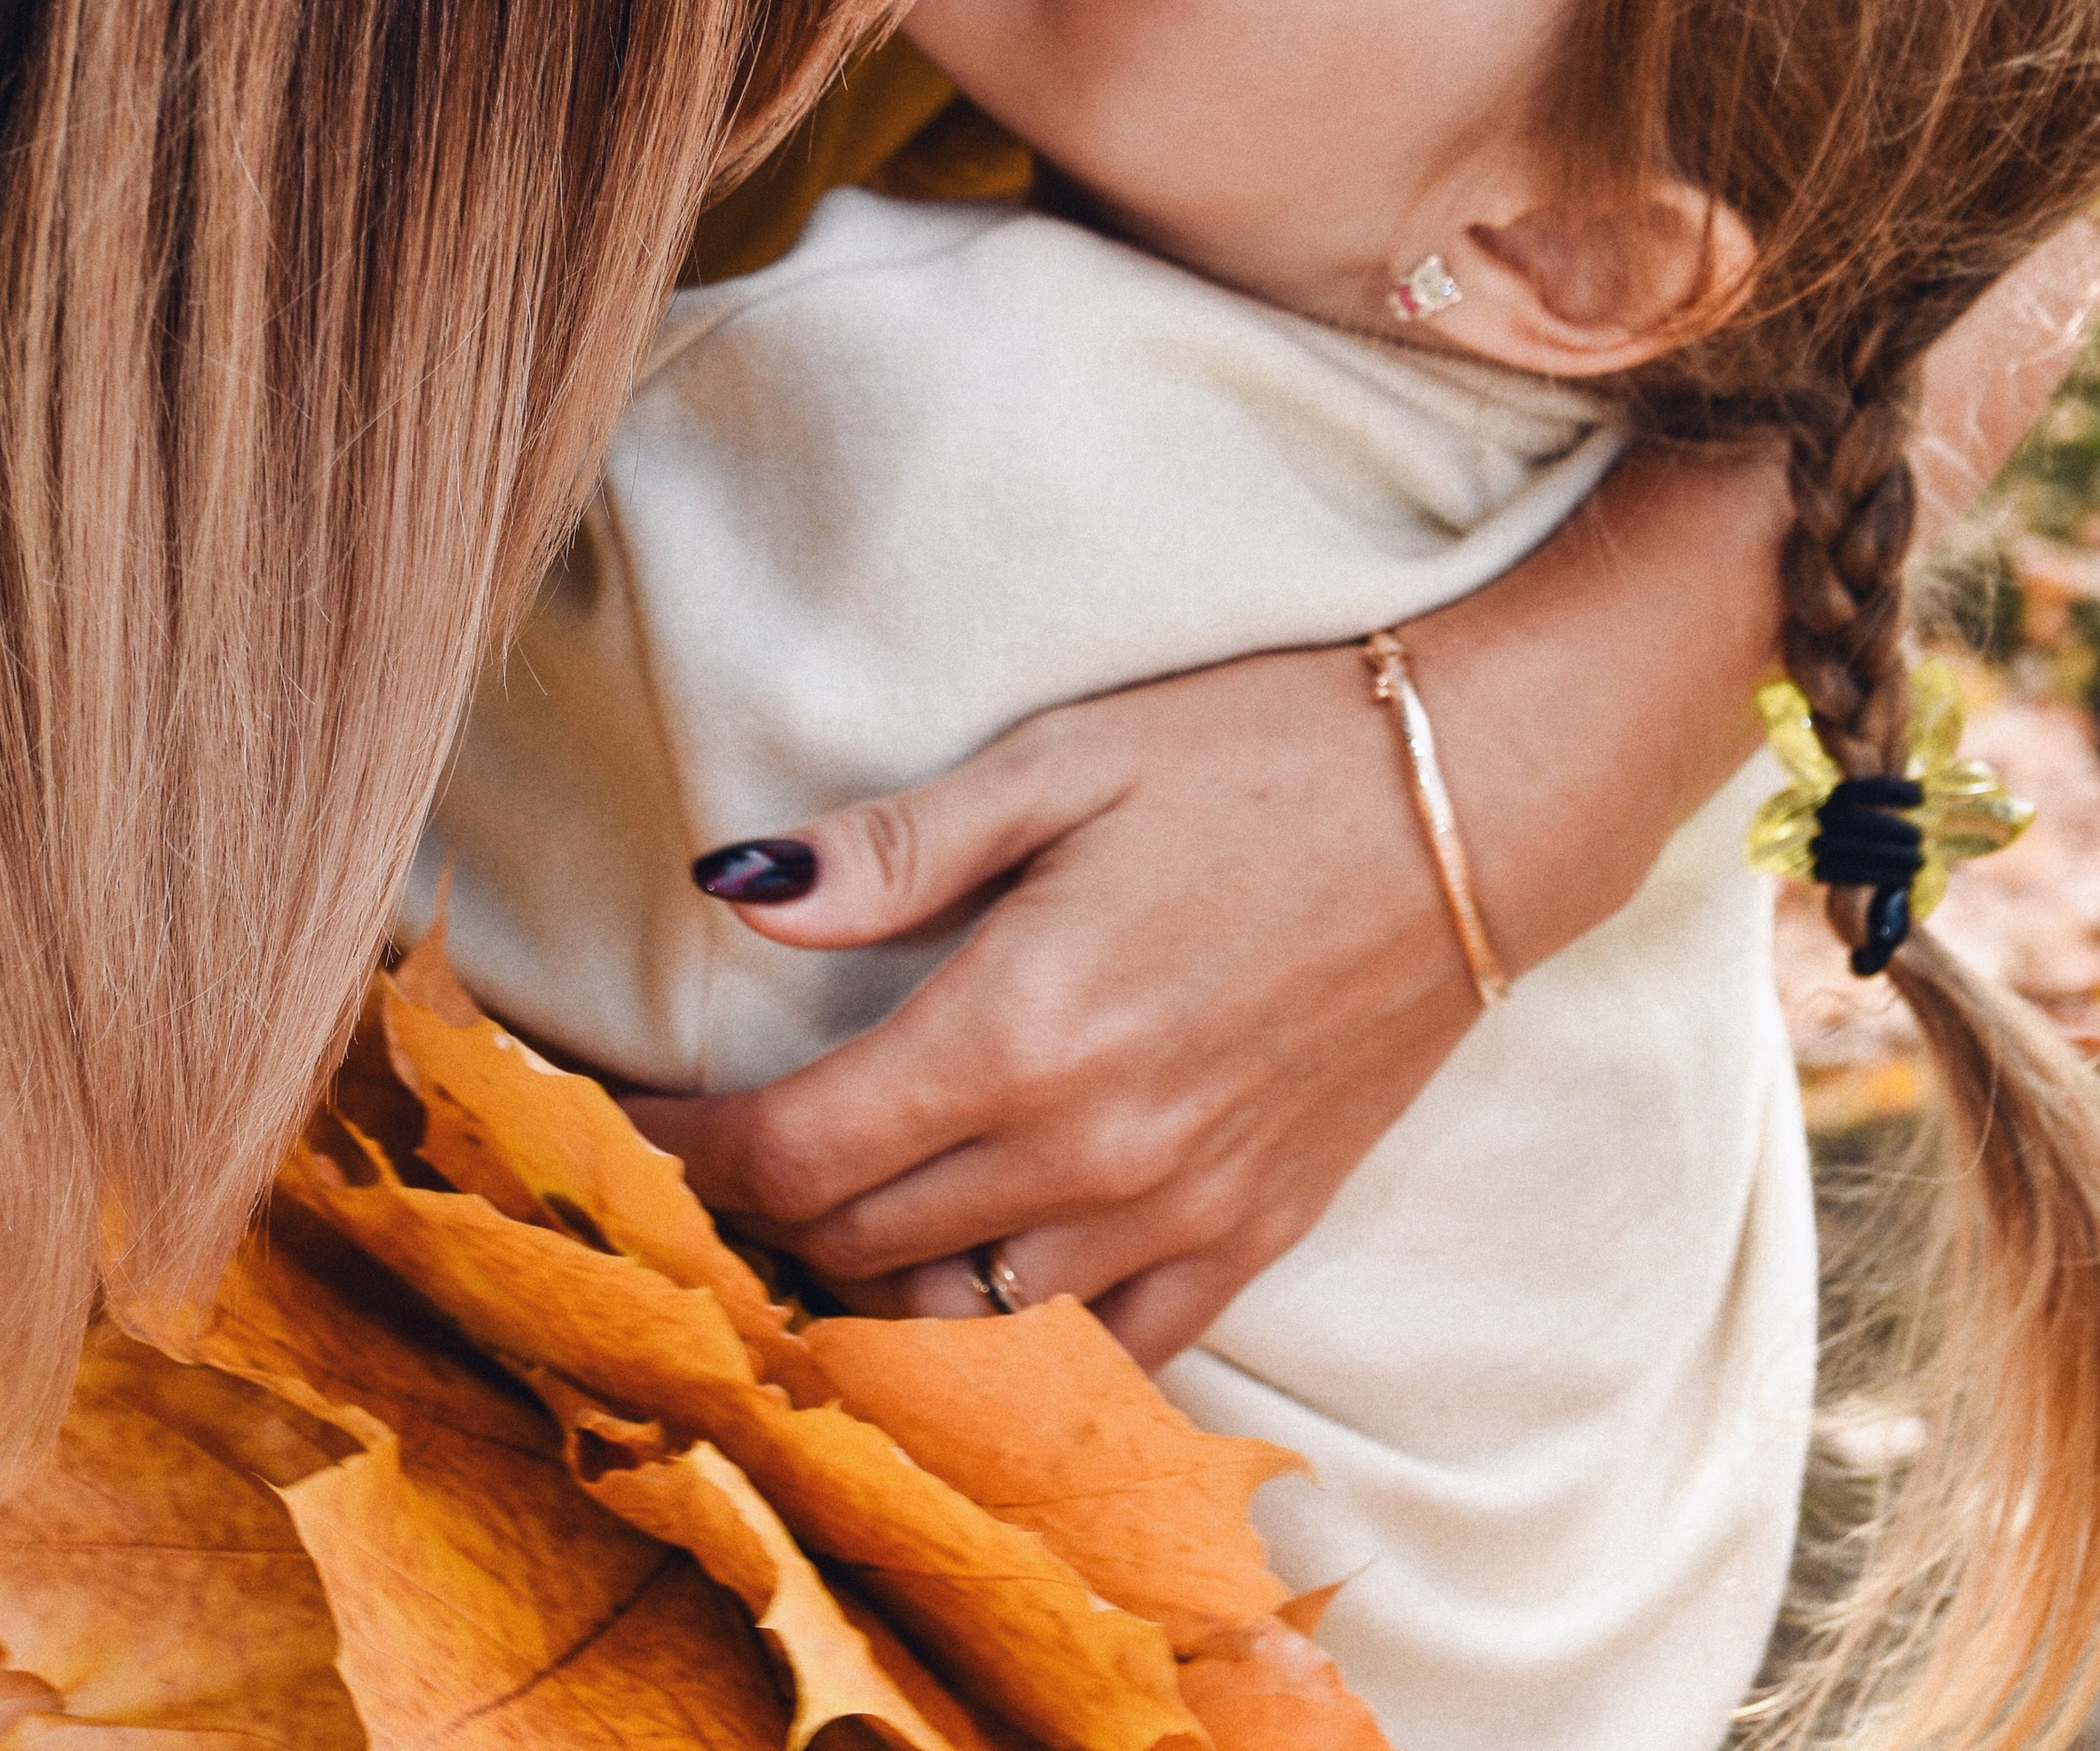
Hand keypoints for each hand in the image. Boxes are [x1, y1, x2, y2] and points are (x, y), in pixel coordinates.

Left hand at [626, 222, 2099, 1367]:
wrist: (1476, 804)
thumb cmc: (1260, 754)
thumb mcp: (1061, 761)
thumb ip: (892, 850)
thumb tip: (732, 894)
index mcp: (1017, 1032)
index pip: (790, 1156)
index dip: (681, 1156)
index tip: (624, 1128)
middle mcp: (1085, 1154)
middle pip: (854, 1249)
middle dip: (755, 1216)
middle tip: (705, 1159)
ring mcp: (1177, 1210)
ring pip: (962, 1320)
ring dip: (870, 1283)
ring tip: (823, 1214)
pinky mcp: (1256, 1230)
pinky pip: (1107, 1345)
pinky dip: (1017, 1330)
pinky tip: (977, 1273)